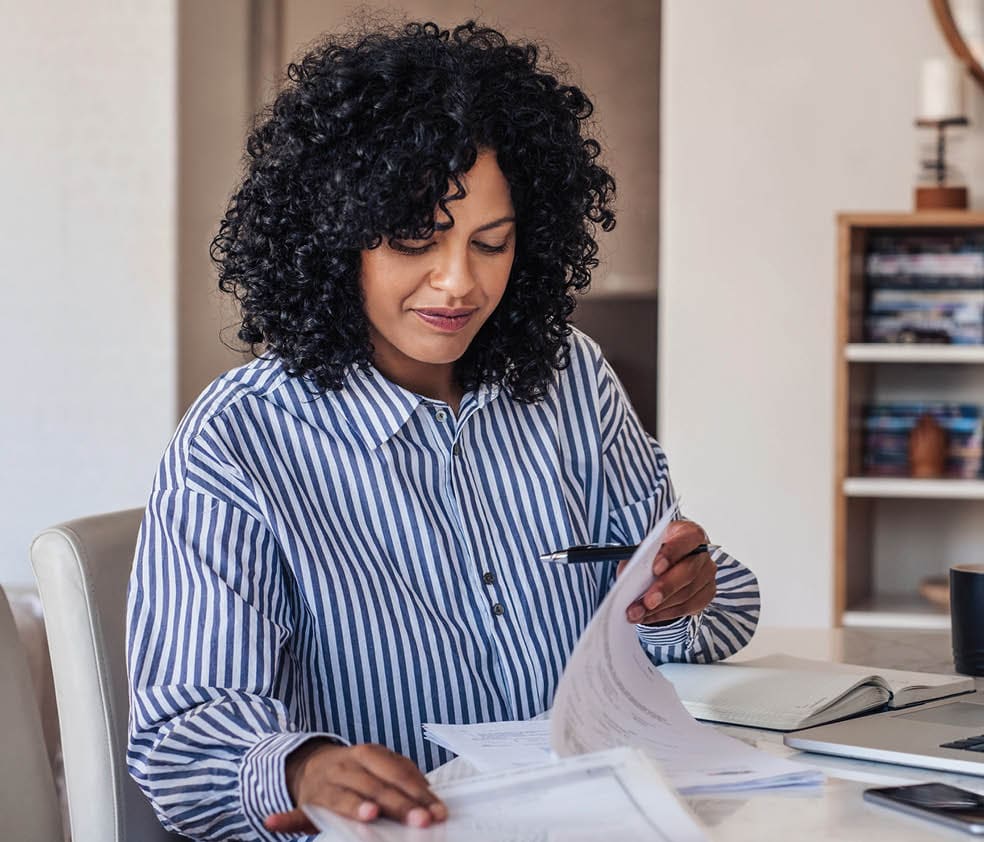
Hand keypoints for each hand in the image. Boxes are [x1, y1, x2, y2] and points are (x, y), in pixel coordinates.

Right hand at [264, 740, 446, 833]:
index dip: (419, 793)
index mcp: (369, 753)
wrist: (313, 763)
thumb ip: (401, 776)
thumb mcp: (379, 764)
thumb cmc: (358, 770)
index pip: (398, 773)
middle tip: (420, 821)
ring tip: (369, 815)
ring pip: (342, 799)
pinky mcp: (306, 803)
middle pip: (377, 787)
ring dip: (355, 807)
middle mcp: (346, 766)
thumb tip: (429, 795)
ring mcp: (324, 784)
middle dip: (400, 805)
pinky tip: (274, 822)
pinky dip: (285, 818)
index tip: (437, 812)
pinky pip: (295, 812)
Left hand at [619, 519, 715, 624]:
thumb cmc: (658, 551)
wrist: (670, 561)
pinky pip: (687, 608)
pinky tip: (648, 616)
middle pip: (689, 572)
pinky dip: (665, 614)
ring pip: (687, 595)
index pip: (686, 541)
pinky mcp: (706, 595)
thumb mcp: (647, 547)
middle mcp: (703, 555)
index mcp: (690, 534)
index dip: (671, 554)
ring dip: (660, 607)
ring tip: (638, 613)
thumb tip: (627, 575)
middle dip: (665, 588)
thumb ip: (638, 557)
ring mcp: (707, 576)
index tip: (655, 568)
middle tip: (646, 602)